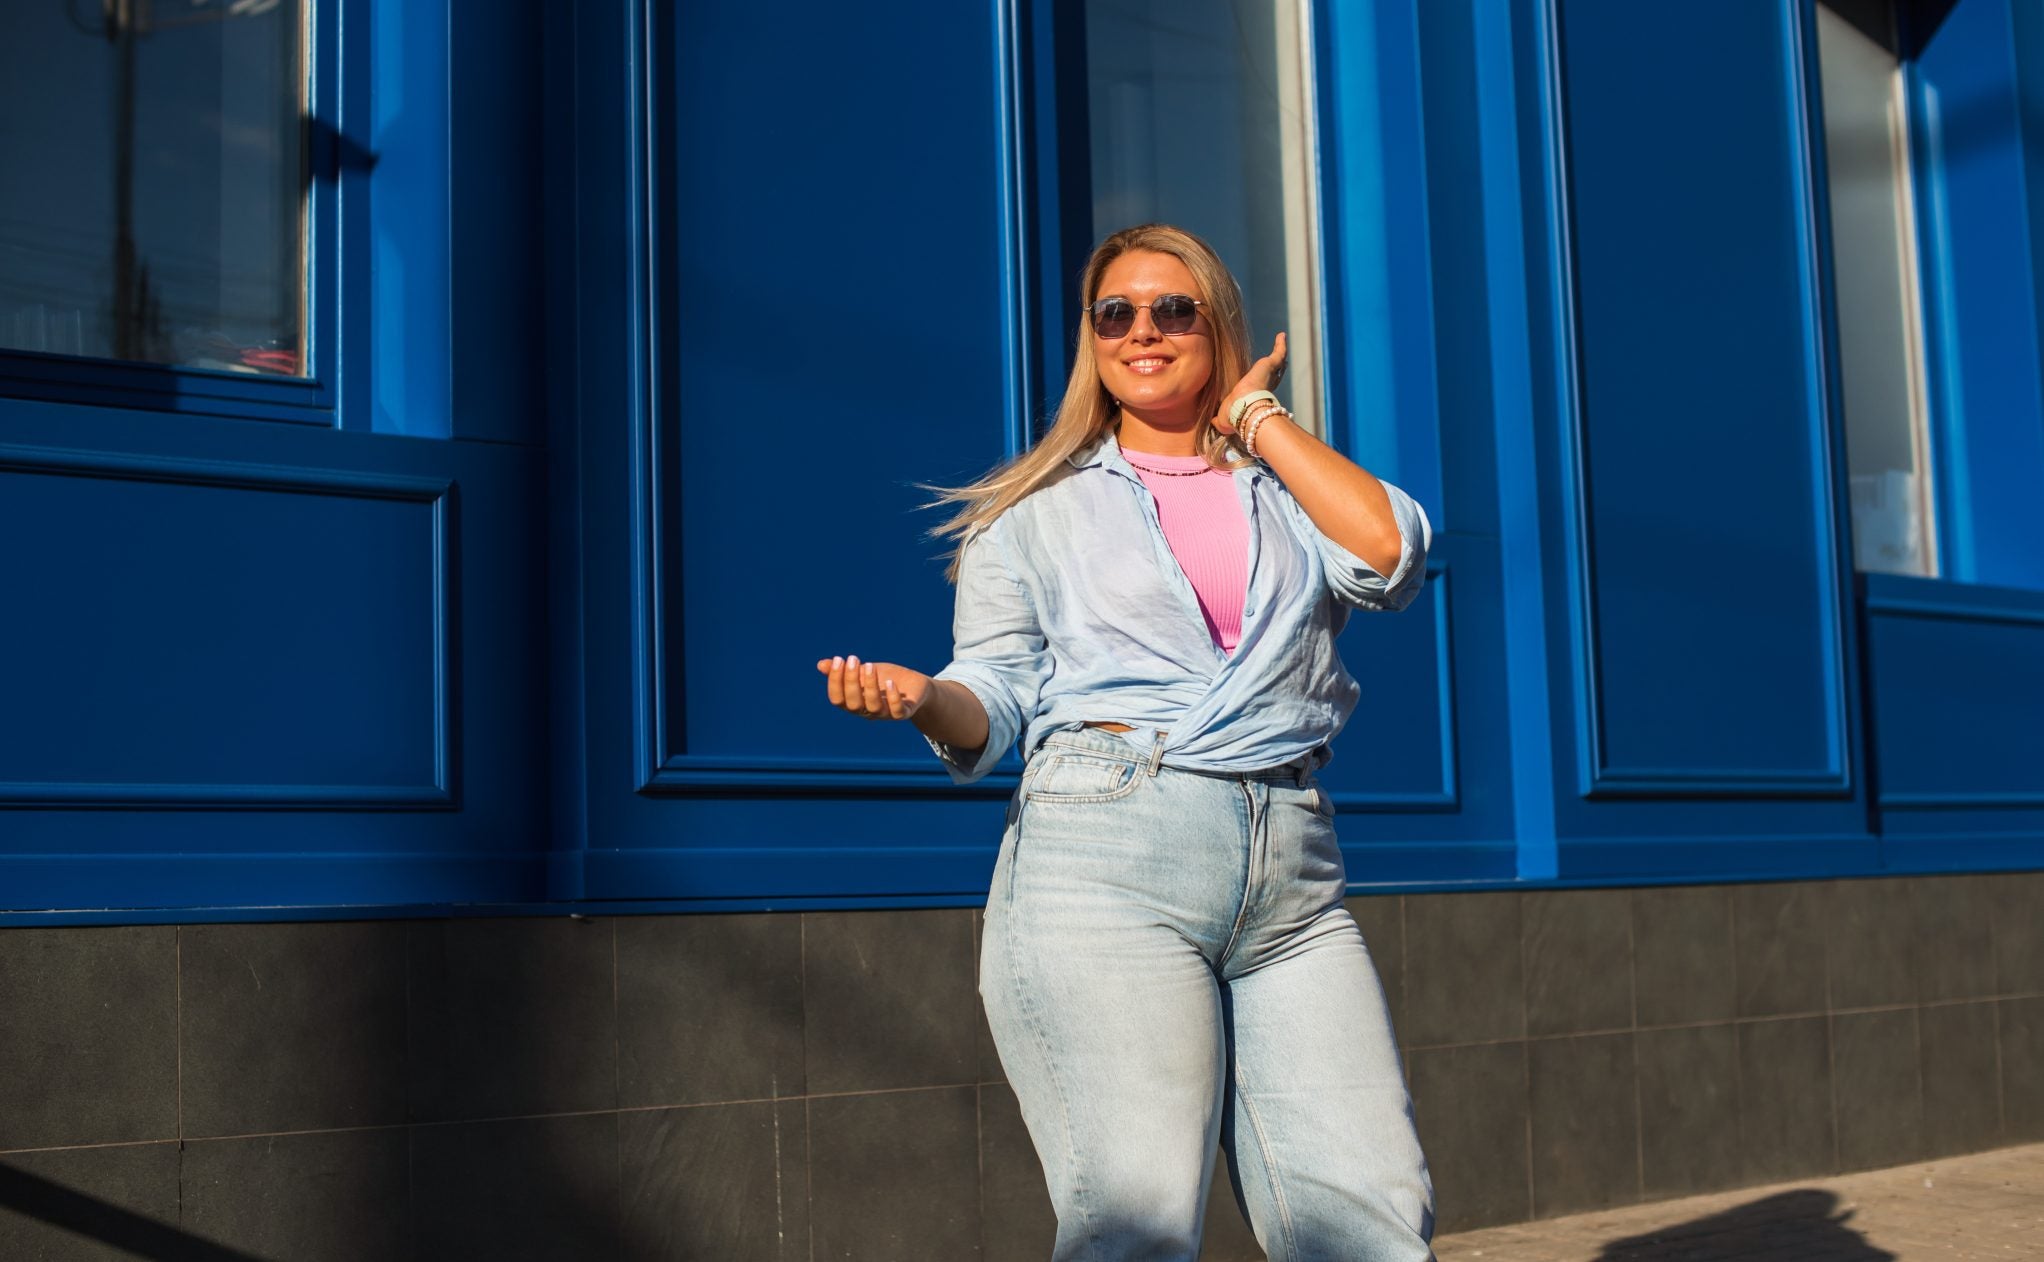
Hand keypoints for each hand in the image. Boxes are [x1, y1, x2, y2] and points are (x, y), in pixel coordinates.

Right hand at [816, 654, 930, 720]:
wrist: (914, 686)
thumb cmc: (885, 678)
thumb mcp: (864, 672)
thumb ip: (845, 671)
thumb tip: (821, 665)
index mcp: (854, 703)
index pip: (837, 699)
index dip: (835, 681)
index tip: (838, 659)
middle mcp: (867, 712)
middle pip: (854, 704)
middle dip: (851, 681)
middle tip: (853, 659)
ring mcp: (886, 713)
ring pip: (874, 707)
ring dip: (870, 686)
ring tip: (871, 666)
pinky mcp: (905, 712)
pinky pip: (898, 711)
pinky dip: (893, 698)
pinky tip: (890, 682)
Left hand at [1213, 331, 1287, 435]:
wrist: (1245, 408)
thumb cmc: (1234, 415)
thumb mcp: (1222, 418)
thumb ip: (1217, 418)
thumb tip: (1212, 421)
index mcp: (1254, 397)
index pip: (1261, 390)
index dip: (1263, 386)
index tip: (1262, 382)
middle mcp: (1265, 387)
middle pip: (1274, 376)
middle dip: (1277, 370)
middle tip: (1279, 363)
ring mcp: (1269, 375)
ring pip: (1278, 364)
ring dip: (1280, 354)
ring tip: (1281, 344)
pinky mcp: (1270, 365)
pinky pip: (1278, 353)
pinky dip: (1280, 344)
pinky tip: (1281, 335)